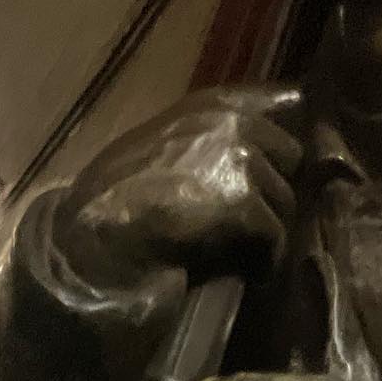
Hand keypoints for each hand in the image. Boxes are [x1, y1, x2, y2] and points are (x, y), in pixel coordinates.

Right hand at [55, 84, 305, 285]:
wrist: (93, 244)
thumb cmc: (111, 207)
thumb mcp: (154, 155)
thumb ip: (201, 146)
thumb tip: (249, 161)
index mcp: (206, 107)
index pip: (272, 106)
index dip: (277, 145)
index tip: (278, 172)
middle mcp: (229, 122)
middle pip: (288, 158)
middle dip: (274, 192)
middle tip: (251, 228)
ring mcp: (240, 159)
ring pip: (284, 202)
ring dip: (267, 233)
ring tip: (242, 256)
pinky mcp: (245, 204)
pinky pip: (276, 238)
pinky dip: (264, 262)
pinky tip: (248, 274)